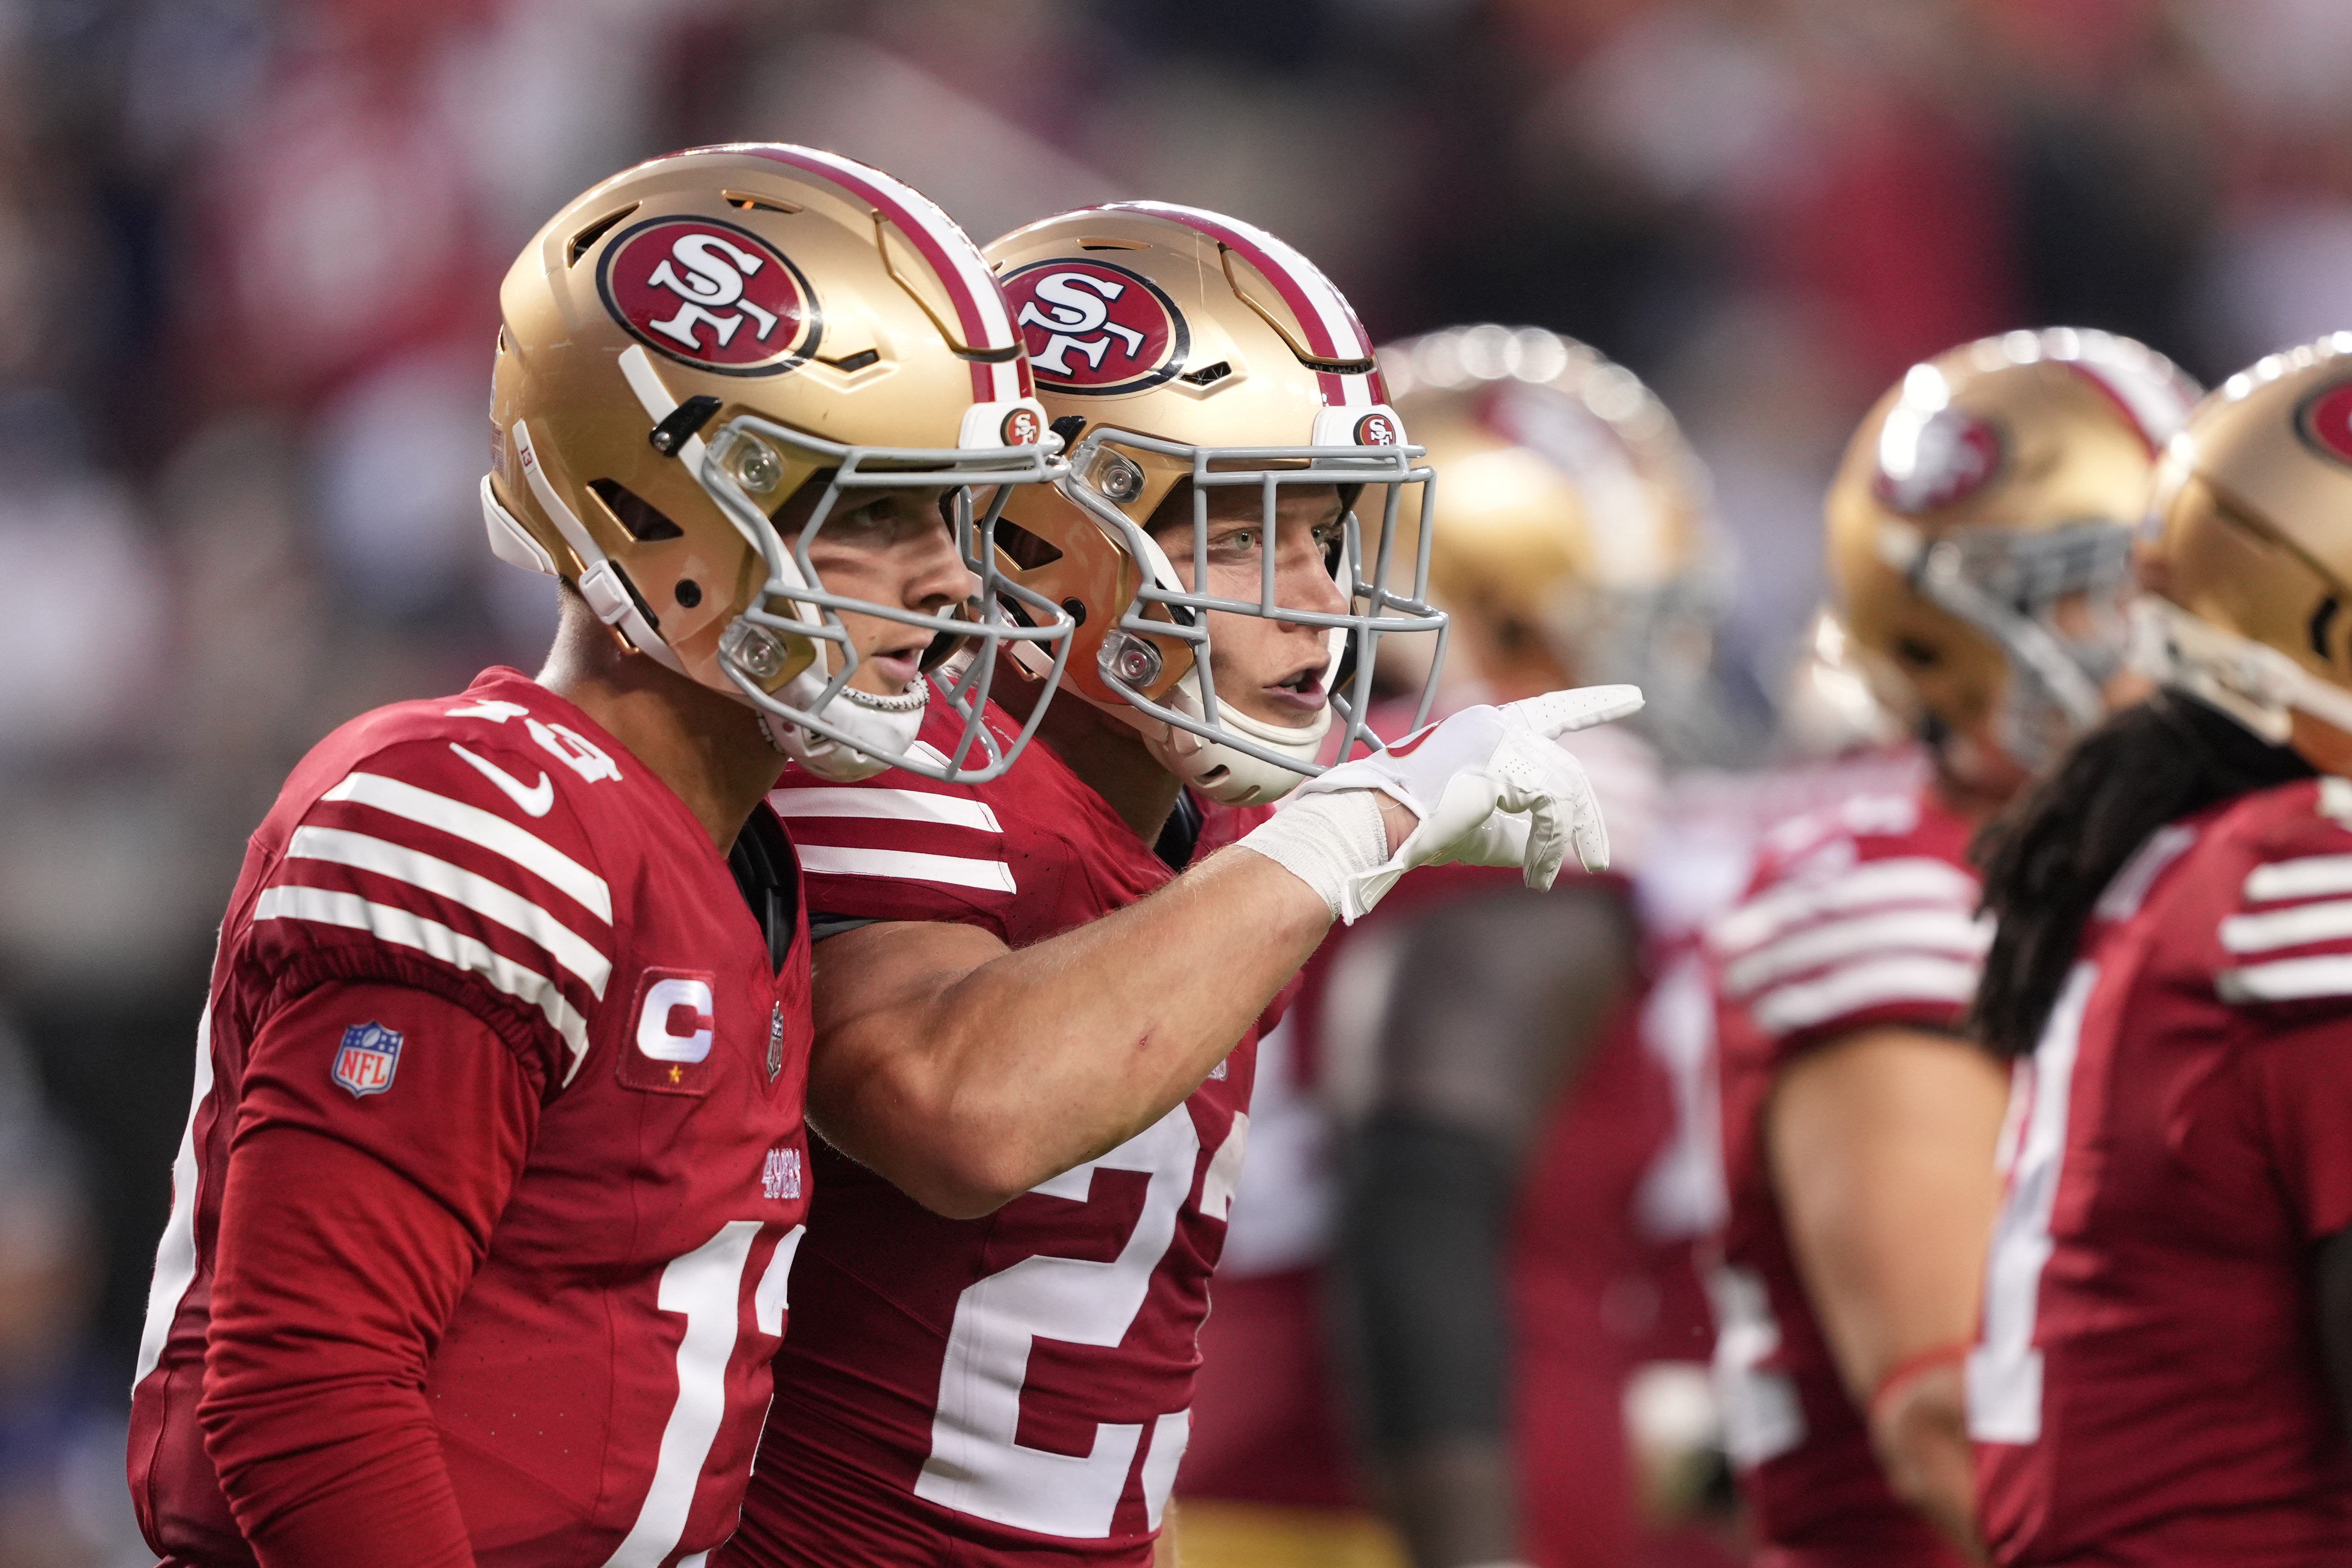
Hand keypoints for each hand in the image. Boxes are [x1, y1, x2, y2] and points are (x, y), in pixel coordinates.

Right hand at [1265, 685, 1641, 919]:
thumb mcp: (1489, 825)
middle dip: (1592, 817)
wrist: (1374, 824)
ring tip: (1567, 874)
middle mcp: (1497, 724)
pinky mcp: (1499, 760)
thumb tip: (1580, 847)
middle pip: (1567, 769)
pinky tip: (1538, 877)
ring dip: (1573, 837)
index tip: (1634, 697)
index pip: (1553, 710)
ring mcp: (1497, 738)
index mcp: (1489, 729)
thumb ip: (1532, 825)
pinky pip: (1549, 808)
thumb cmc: (1421, 828)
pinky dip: (1550, 847)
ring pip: (1564, 788)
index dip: (1596, 704)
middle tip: (1604, 858)